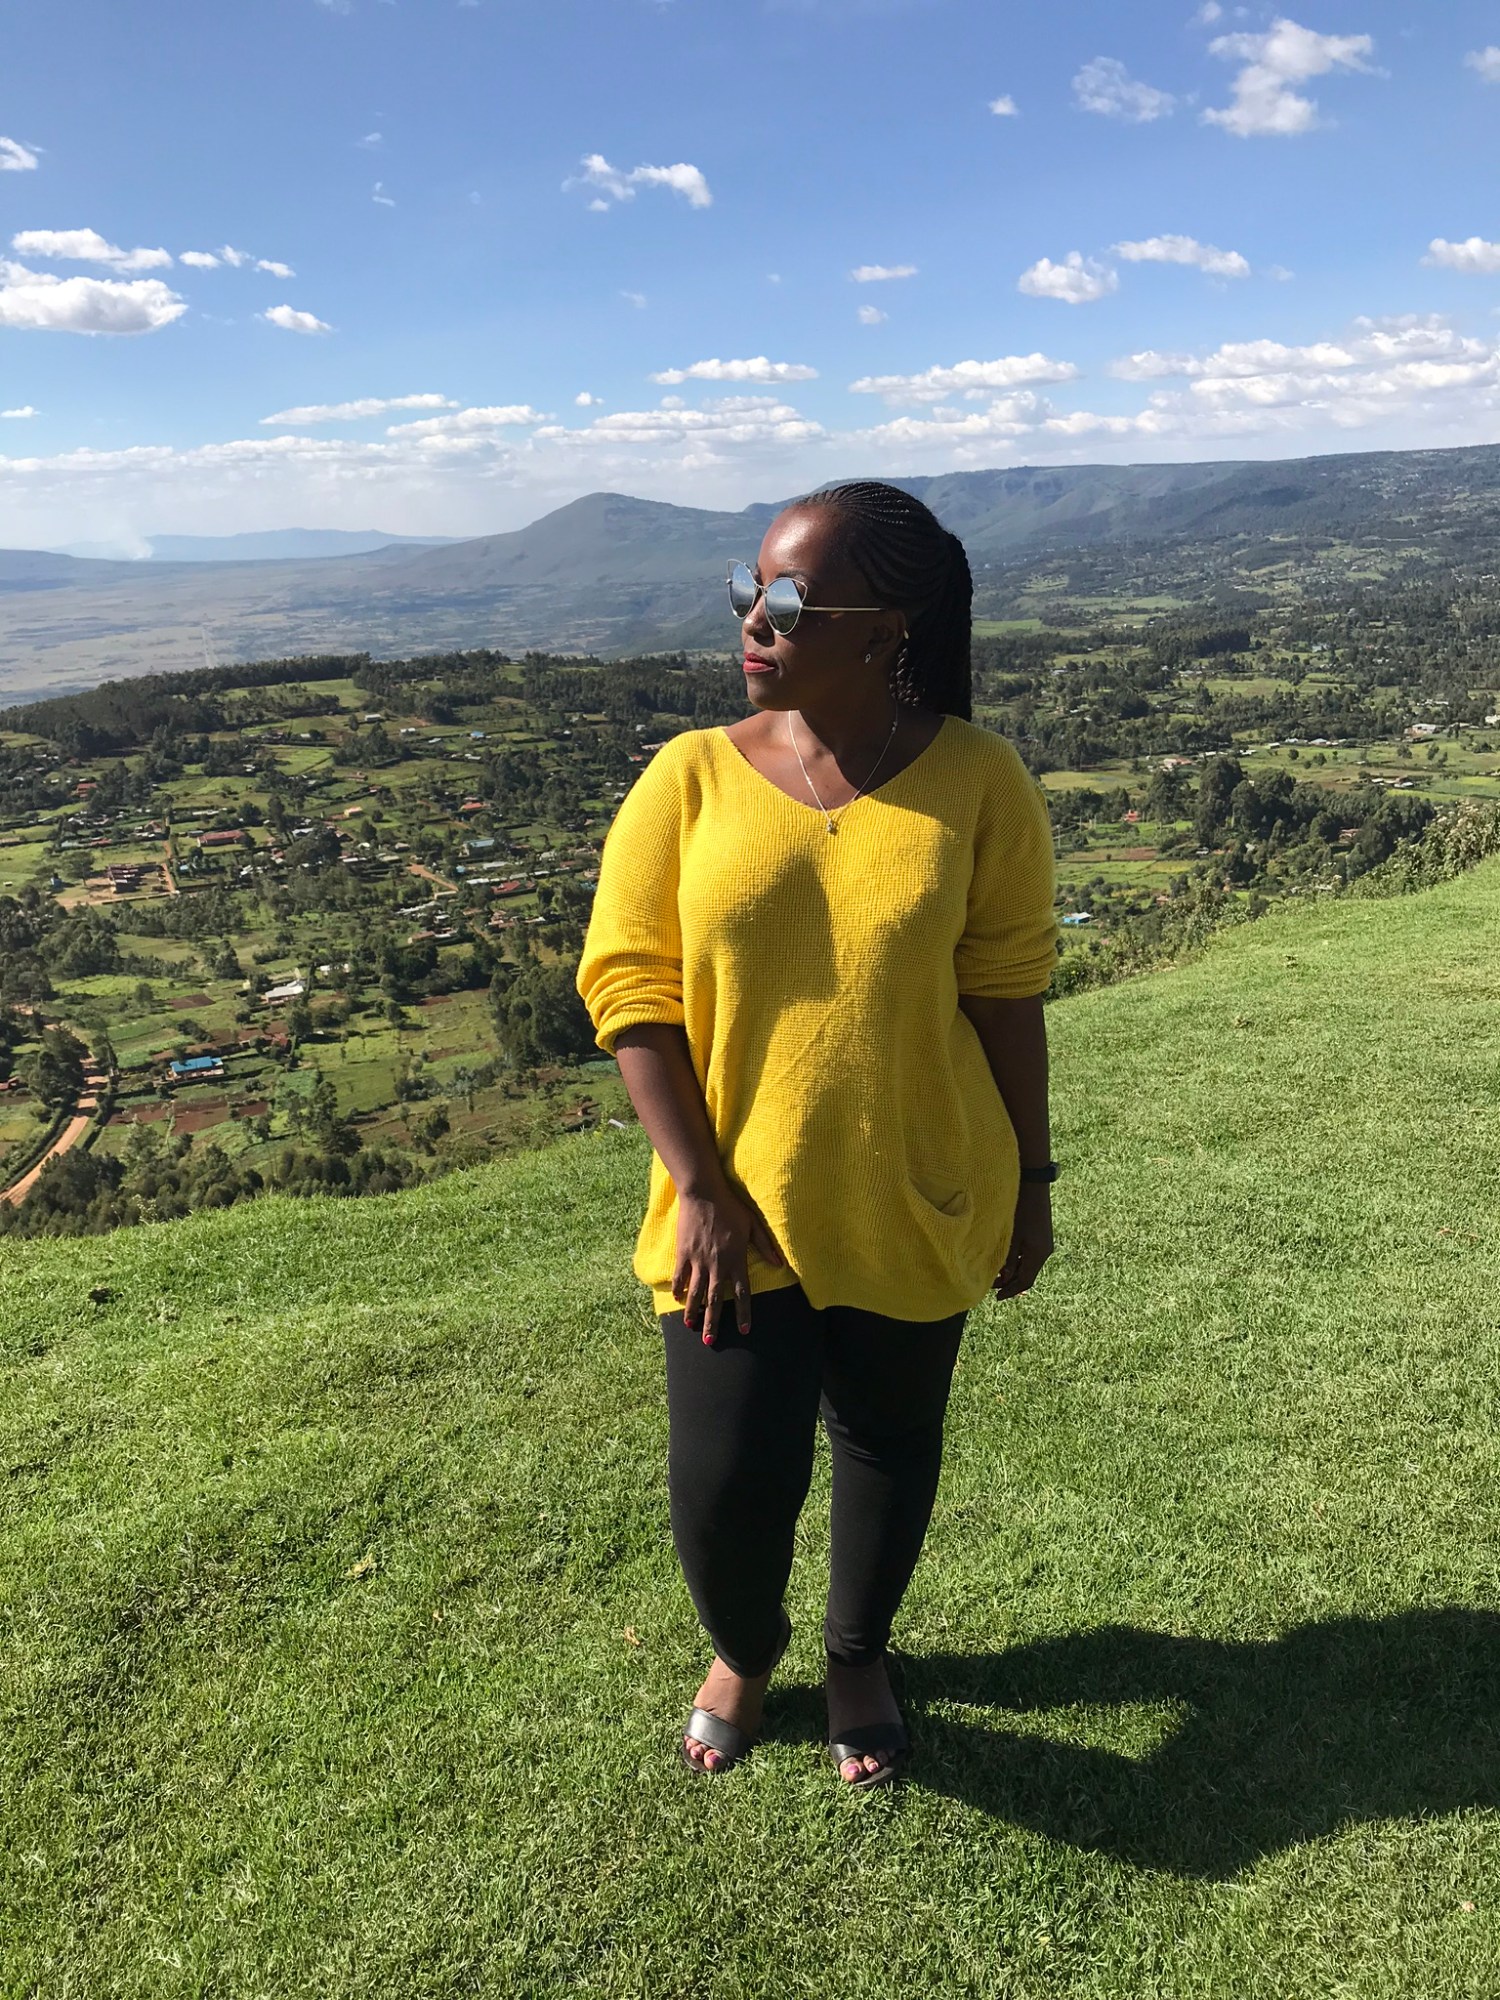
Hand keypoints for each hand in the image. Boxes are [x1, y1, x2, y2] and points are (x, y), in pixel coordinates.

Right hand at [673, 1182, 784, 1338]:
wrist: (704, 1193)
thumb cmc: (731, 1207)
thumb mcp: (754, 1225)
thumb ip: (766, 1246)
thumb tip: (780, 1264)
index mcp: (736, 1260)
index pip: (741, 1293)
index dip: (743, 1313)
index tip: (745, 1330)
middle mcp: (717, 1265)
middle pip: (714, 1300)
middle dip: (712, 1323)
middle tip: (710, 1342)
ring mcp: (698, 1261)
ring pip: (695, 1293)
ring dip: (693, 1312)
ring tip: (691, 1327)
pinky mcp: (684, 1253)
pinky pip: (680, 1276)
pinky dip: (678, 1288)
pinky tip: (678, 1299)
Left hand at [992, 1184, 1052, 1300]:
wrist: (1033, 1185)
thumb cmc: (1020, 1209)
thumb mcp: (1012, 1236)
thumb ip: (1009, 1259)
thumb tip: (1005, 1278)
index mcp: (1038, 1254)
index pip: (1025, 1281)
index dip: (1010, 1291)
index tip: (996, 1297)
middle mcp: (1044, 1251)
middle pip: (1027, 1274)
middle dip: (1010, 1282)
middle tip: (992, 1286)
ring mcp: (1044, 1243)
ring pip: (1028, 1265)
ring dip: (1013, 1271)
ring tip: (996, 1273)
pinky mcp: (1041, 1235)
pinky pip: (1029, 1255)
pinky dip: (1017, 1261)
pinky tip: (1005, 1258)